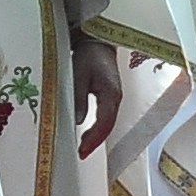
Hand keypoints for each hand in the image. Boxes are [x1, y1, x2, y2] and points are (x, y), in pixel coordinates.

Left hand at [73, 38, 122, 155]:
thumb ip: (79, 96)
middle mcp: (116, 98)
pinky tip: (86, 135)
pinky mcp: (109, 97)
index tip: (82, 150)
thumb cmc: (89, 54)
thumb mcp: (79, 73)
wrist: (97, 41)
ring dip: (96, 137)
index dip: (94, 138)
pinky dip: (96, 128)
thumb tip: (78, 120)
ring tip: (83, 148)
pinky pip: (104, 117)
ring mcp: (114, 98)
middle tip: (81, 153)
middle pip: (108, 126)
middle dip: (95, 142)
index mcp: (111, 93)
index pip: (104, 122)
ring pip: (107, 123)